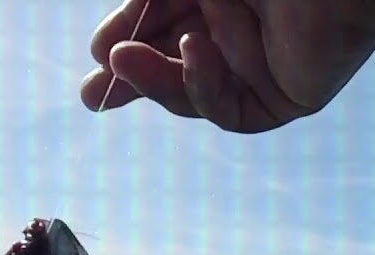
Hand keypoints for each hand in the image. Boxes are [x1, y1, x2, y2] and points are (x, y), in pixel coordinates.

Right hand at [79, 0, 374, 132]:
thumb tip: (107, 39)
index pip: (158, 25)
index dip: (124, 36)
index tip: (96, 46)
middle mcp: (235, 34)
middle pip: (170, 67)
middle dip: (127, 80)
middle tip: (91, 94)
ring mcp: (258, 70)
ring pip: (193, 92)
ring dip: (154, 81)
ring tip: (118, 61)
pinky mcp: (283, 100)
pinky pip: (230, 109)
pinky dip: (203, 84)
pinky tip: (192, 50)